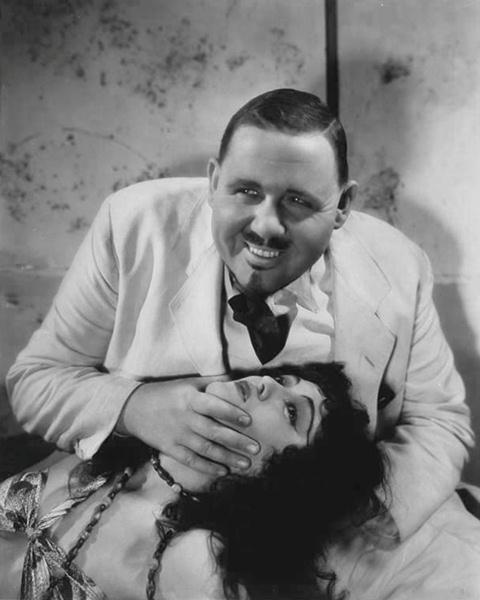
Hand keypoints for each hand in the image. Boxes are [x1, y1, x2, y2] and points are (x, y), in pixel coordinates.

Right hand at [116, 376, 259, 475]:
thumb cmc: (166, 393)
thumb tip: (239, 384)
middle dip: (236, 441)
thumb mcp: (187, 384)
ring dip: (227, 458)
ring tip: (246, 464)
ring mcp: (177, 435)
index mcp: (190, 398)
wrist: (132, 408)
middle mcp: (184, 417)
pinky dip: (207, 467)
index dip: (231, 413)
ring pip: (205, 449)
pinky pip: (191, 460)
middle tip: (256, 449)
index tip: (249, 421)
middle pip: (214, 431)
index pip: (214, 406)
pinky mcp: (169, 448)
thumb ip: (211, 385)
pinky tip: (223, 472)